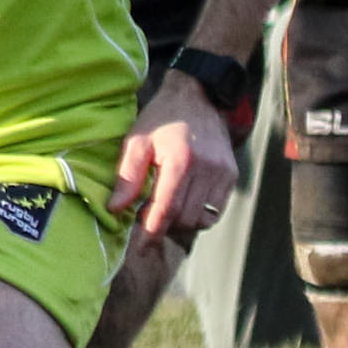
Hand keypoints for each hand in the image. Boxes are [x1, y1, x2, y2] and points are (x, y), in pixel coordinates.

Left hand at [112, 72, 239, 244]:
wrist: (198, 99)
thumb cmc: (161, 120)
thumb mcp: (136, 141)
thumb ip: (127, 175)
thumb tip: (115, 208)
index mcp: (180, 161)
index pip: (165, 209)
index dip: (150, 233)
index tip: (137, 248)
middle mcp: (206, 169)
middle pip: (183, 217)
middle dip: (162, 226)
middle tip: (144, 222)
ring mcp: (223, 173)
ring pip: (202, 218)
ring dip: (180, 222)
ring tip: (163, 210)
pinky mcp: (232, 176)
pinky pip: (216, 211)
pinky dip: (199, 215)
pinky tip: (183, 204)